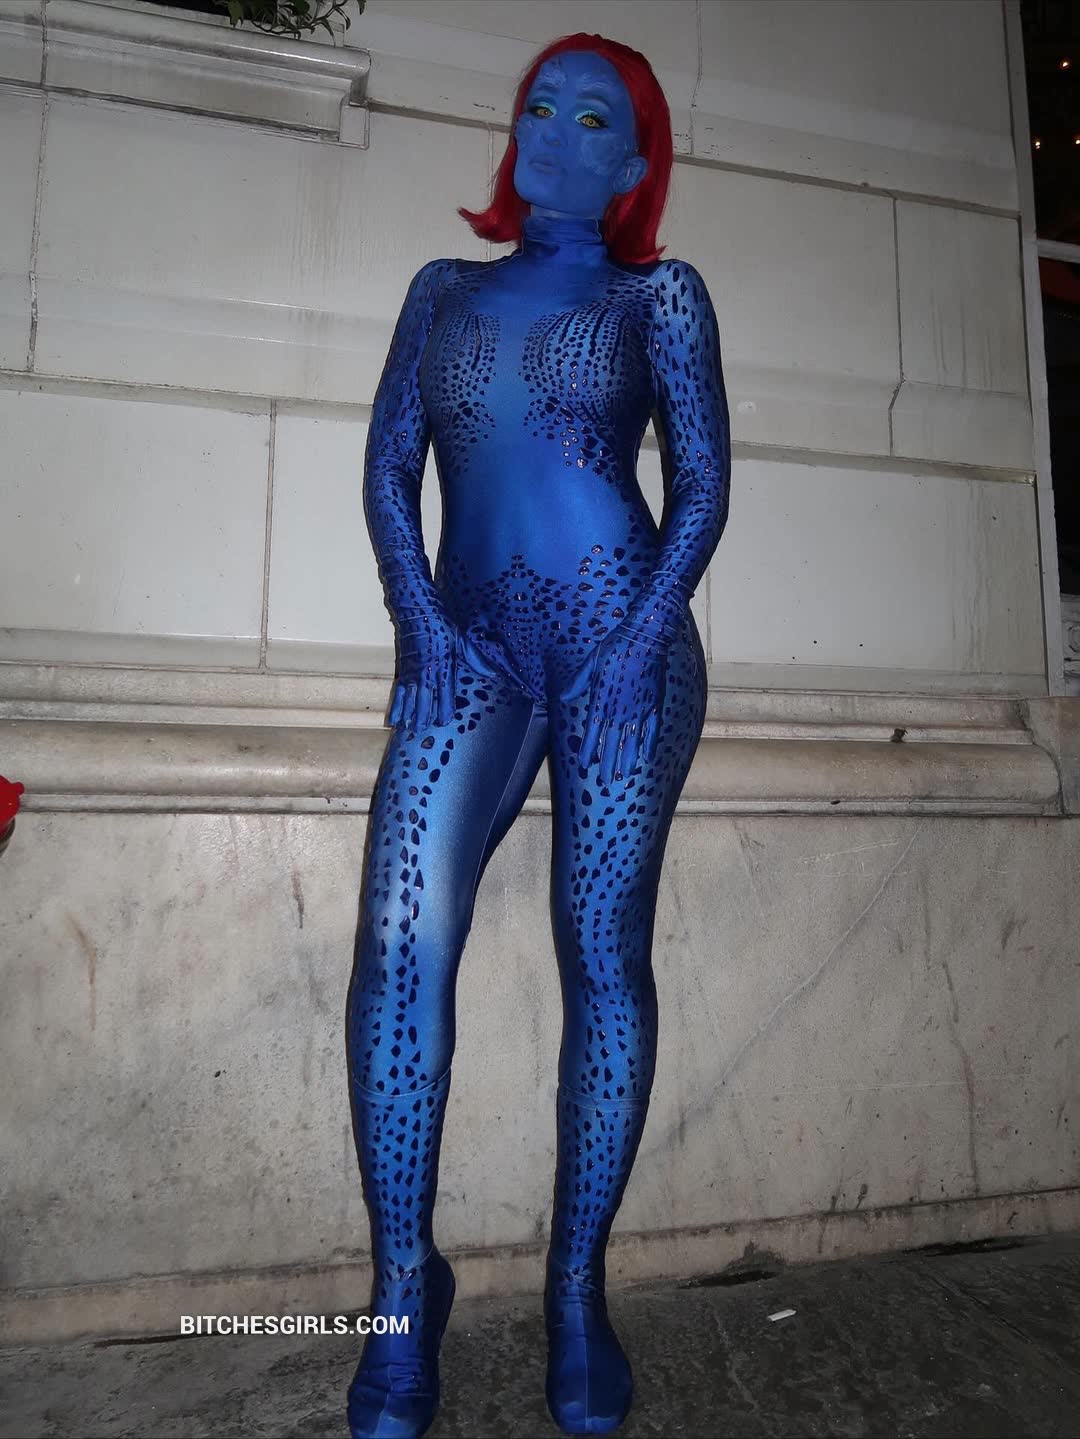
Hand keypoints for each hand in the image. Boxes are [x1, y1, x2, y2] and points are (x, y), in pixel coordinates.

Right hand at [389, 613, 528, 730]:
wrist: (417, 611)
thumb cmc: (442, 625)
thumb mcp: (462, 640)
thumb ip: (476, 659)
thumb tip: (494, 673)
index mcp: (443, 667)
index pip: (444, 695)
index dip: (444, 710)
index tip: (444, 721)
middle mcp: (427, 673)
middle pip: (425, 702)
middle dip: (424, 718)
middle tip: (423, 731)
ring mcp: (413, 673)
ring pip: (411, 700)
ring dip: (410, 715)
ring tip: (409, 730)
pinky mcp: (403, 670)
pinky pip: (399, 693)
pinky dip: (397, 707)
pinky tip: (395, 720)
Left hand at [560, 622, 668, 786]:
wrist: (645, 638)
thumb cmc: (616, 647)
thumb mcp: (592, 663)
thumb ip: (578, 683)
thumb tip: (563, 698)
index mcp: (602, 700)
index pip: (593, 732)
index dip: (589, 749)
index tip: (586, 764)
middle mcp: (620, 709)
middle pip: (612, 742)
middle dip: (608, 762)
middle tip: (605, 780)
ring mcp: (639, 709)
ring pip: (632, 741)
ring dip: (627, 759)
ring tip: (624, 775)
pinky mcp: (654, 704)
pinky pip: (652, 729)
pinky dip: (649, 743)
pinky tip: (646, 756)